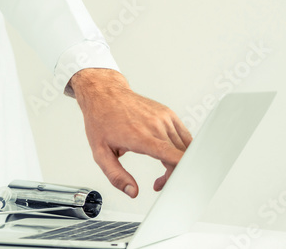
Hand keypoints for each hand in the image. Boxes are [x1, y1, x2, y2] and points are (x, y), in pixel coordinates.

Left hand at [70, 68, 192, 197]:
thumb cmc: (100, 119)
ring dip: (178, 163)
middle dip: (174, 175)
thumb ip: (115, 175)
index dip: (181, 172)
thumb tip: (132, 191)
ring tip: (162, 167)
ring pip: (185, 148)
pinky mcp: (168, 113)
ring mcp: (164, 117)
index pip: (171, 155)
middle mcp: (155, 125)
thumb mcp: (100, 152)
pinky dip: (181, 150)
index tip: (179, 183)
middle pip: (181, 157)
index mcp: (140, 136)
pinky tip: (168, 154)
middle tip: (159, 182)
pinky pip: (184, 136)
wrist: (103, 93)